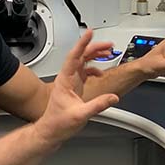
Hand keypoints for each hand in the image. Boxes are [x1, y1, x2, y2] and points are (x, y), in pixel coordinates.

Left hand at [32, 30, 119, 145]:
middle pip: (81, 56)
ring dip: (95, 55)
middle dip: (94, 47)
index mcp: (65, 80)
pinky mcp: (75, 87)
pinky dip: (94, 69)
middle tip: (108, 44)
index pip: (74, 57)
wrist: (51, 131)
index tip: (89, 33)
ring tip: (108, 52)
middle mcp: (67, 78)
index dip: (82, 44)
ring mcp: (71, 81)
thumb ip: (98, 105)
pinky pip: (85, 71)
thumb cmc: (58, 123)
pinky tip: (101, 73)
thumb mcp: (80, 115)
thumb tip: (113, 97)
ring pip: (83, 62)